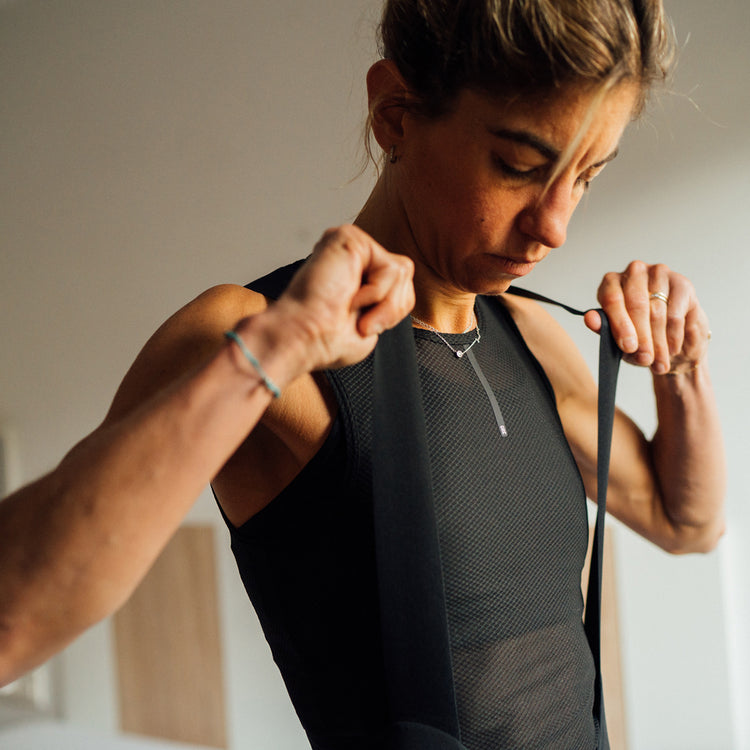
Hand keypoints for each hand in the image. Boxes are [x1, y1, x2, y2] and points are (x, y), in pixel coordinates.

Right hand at [272, 225, 414, 369]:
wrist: (305, 339)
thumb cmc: (327, 339)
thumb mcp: (374, 324)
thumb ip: (391, 302)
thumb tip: (402, 284)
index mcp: (357, 275)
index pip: (401, 287)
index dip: (389, 314)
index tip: (359, 327)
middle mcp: (353, 257)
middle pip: (405, 276)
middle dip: (391, 308)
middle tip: (359, 320)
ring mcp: (351, 244)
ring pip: (402, 270)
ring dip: (383, 303)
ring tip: (352, 308)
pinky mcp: (350, 237)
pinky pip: (392, 267)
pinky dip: (377, 292)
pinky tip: (350, 296)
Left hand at [583, 260, 710, 374]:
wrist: (672, 342)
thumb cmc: (639, 337)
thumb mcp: (618, 339)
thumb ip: (604, 329)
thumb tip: (590, 319)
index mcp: (611, 283)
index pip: (612, 299)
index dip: (620, 325)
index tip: (628, 347)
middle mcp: (634, 272)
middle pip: (636, 304)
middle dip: (641, 336)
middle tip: (645, 358)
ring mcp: (659, 274)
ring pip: (657, 310)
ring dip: (658, 341)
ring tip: (659, 362)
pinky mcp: (682, 284)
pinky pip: (676, 313)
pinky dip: (673, 335)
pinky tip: (672, 349)